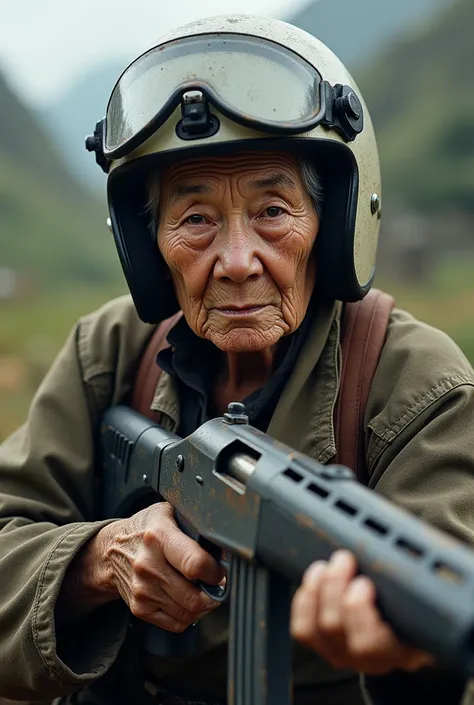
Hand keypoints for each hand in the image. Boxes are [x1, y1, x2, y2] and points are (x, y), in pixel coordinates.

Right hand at [98, 502, 224, 632]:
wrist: (112, 549)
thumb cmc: (146, 529)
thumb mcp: (169, 513)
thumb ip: (195, 527)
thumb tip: (225, 547)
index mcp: (158, 536)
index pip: (195, 564)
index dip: (215, 572)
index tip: (220, 570)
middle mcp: (148, 565)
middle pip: (194, 597)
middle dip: (214, 593)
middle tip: (216, 584)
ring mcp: (142, 590)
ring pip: (188, 613)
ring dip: (204, 606)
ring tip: (204, 591)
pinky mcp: (139, 608)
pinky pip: (176, 624)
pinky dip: (190, 616)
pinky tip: (189, 600)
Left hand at [290, 550, 434, 674]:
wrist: (409, 623)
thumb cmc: (419, 605)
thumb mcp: (427, 593)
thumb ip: (416, 577)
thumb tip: (405, 550)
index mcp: (403, 648)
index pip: (373, 642)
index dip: (359, 612)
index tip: (363, 580)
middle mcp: (372, 659)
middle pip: (338, 629)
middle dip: (335, 587)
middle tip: (343, 559)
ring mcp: (344, 654)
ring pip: (317, 630)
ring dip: (317, 591)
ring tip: (326, 565)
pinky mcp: (324, 646)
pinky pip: (303, 629)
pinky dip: (304, 600)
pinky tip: (315, 578)